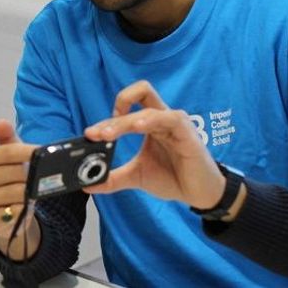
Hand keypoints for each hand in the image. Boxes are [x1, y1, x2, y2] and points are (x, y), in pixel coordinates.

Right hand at [0, 120, 39, 258]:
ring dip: (31, 192)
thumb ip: (7, 139)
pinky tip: (25, 206)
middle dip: (32, 174)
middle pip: (15, 172)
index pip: (7, 152)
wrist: (6, 215)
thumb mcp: (10, 158)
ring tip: (34, 191)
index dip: (28, 152)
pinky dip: (25, 208)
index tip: (43, 153)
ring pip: (18, 192)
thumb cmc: (9, 181)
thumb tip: (1, 122)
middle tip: (43, 177)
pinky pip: (15, 211)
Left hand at [83, 80, 225, 209]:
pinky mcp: (187, 132)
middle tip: (96, 134)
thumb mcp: (136, 176)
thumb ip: (113, 178)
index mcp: (149, 122)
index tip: (91, 134)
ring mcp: (174, 123)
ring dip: (123, 122)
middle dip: (114, 113)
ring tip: (107, 135)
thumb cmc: (173, 177)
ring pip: (146, 110)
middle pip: (139, 93)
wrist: (200, 194)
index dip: (107, 117)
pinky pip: (168, 118)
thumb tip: (88, 184)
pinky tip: (138, 128)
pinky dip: (150, 120)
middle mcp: (161, 117)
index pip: (126, 107)